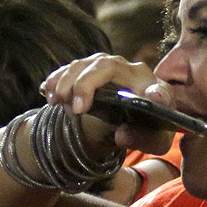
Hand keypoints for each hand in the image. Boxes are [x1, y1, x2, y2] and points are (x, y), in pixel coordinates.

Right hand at [43, 53, 174, 154]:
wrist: (139, 115)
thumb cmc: (149, 127)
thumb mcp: (154, 142)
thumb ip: (143, 139)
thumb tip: (121, 135)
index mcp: (156, 90)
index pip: (157, 89)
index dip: (155, 93)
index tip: (149, 97)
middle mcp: (133, 72)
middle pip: (107, 66)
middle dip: (86, 84)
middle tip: (76, 109)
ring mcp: (111, 67)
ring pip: (87, 64)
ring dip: (67, 81)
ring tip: (57, 102)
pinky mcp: (94, 69)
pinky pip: (74, 67)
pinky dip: (59, 77)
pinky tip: (48, 92)